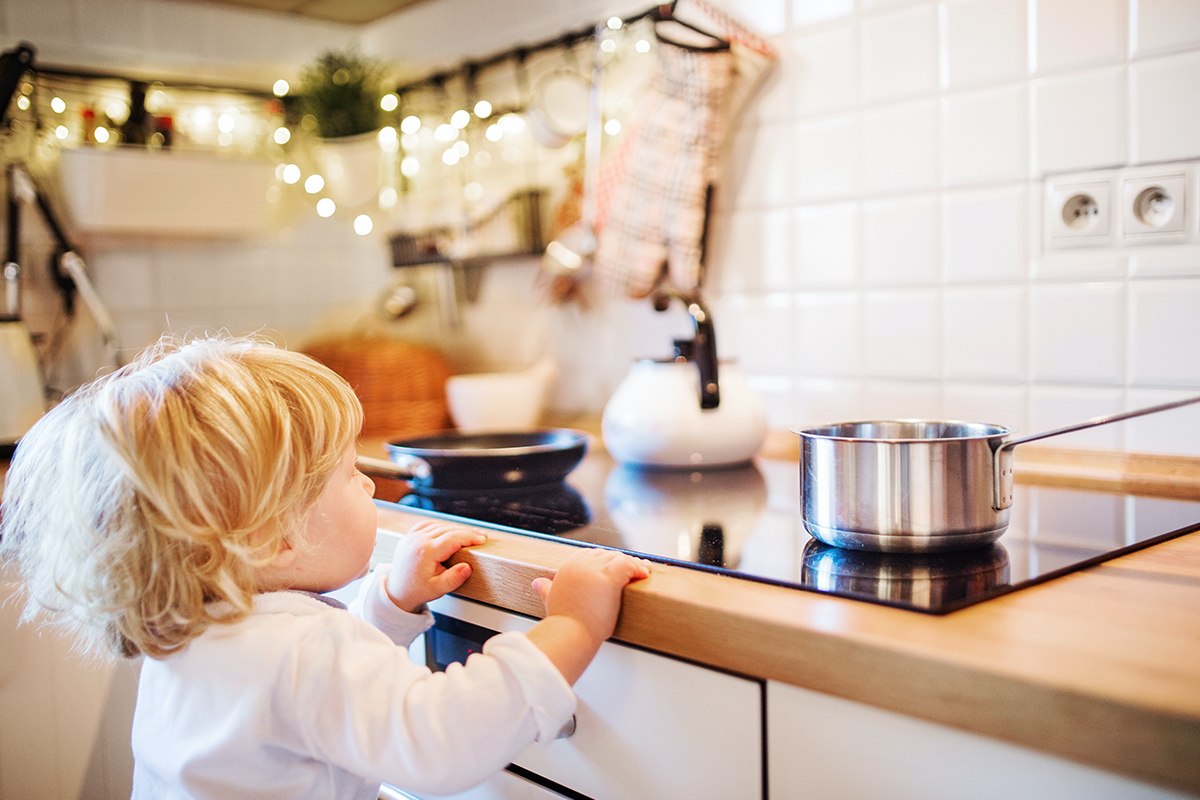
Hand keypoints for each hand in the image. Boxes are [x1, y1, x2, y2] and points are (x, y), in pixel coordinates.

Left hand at [386, 520, 486, 612]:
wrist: (396, 591)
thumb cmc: (416, 591)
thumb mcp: (437, 589)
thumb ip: (454, 579)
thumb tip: (467, 567)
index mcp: (425, 552)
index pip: (454, 538)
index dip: (470, 537)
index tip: (482, 539)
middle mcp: (417, 541)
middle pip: (448, 529)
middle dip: (467, 532)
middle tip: (480, 536)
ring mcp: (411, 537)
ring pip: (438, 525)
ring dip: (454, 529)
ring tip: (467, 535)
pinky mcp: (408, 537)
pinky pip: (426, 524)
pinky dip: (439, 526)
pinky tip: (448, 530)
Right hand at [532, 548, 651, 644]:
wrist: (569, 634)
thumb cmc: (564, 624)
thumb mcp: (552, 600)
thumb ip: (546, 588)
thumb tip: (538, 582)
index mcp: (567, 567)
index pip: (590, 555)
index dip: (604, 561)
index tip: (614, 568)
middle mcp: (580, 564)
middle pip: (606, 554)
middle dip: (620, 561)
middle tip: (634, 569)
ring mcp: (594, 569)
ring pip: (618, 558)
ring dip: (632, 564)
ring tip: (643, 571)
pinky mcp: (609, 577)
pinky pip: (627, 565)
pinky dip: (638, 568)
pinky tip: (644, 574)